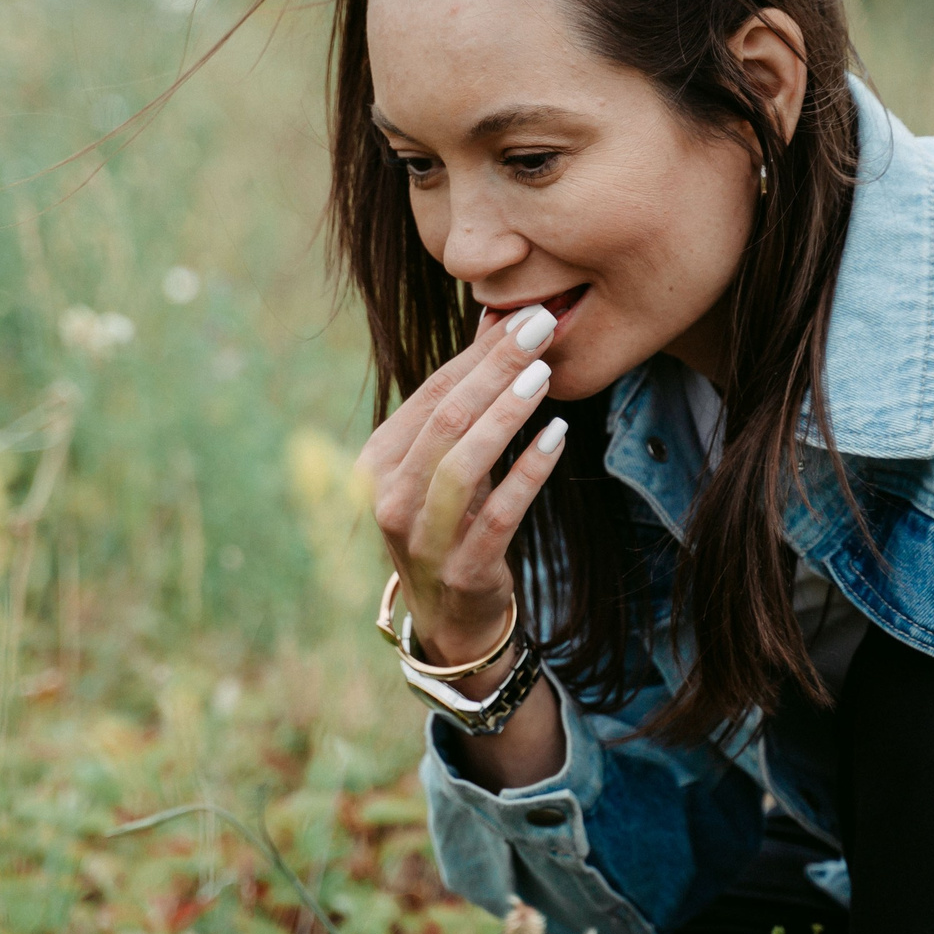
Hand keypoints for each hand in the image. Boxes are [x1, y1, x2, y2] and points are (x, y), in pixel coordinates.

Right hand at [358, 304, 567, 671]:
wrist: (450, 616)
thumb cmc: (451, 522)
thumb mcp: (447, 463)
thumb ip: (464, 402)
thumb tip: (499, 323)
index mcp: (378, 463)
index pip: (430, 396)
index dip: (478, 354)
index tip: (524, 316)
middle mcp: (389, 499)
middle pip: (445, 420)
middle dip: (497, 369)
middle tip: (542, 327)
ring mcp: (422, 539)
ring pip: (463, 464)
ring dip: (507, 413)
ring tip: (545, 375)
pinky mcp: (462, 569)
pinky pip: (498, 514)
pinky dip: (528, 472)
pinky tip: (556, 437)